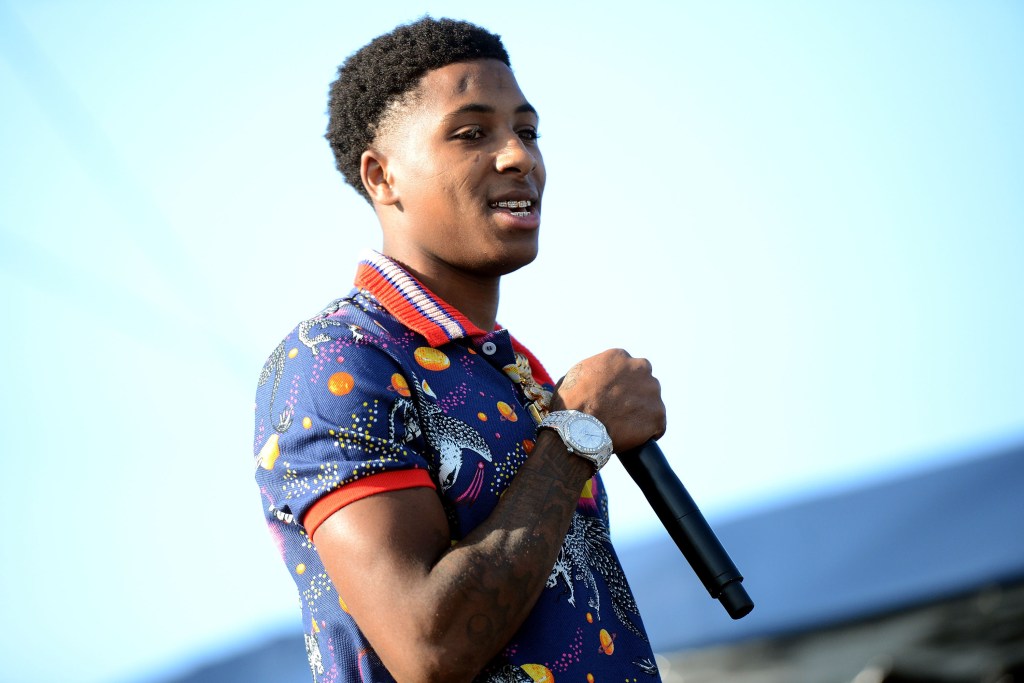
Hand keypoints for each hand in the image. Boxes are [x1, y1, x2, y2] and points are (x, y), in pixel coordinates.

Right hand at [551, 348, 665, 452]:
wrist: (577, 430)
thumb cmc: (570, 404)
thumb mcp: (575, 375)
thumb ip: (593, 371)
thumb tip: (595, 377)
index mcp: (619, 357)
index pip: (627, 368)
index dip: (621, 384)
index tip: (614, 396)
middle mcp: (640, 368)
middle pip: (644, 382)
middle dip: (636, 395)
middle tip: (621, 411)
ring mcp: (652, 392)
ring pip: (652, 403)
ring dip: (642, 413)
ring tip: (625, 427)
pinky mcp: (658, 416)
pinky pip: (658, 425)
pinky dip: (649, 432)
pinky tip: (634, 438)